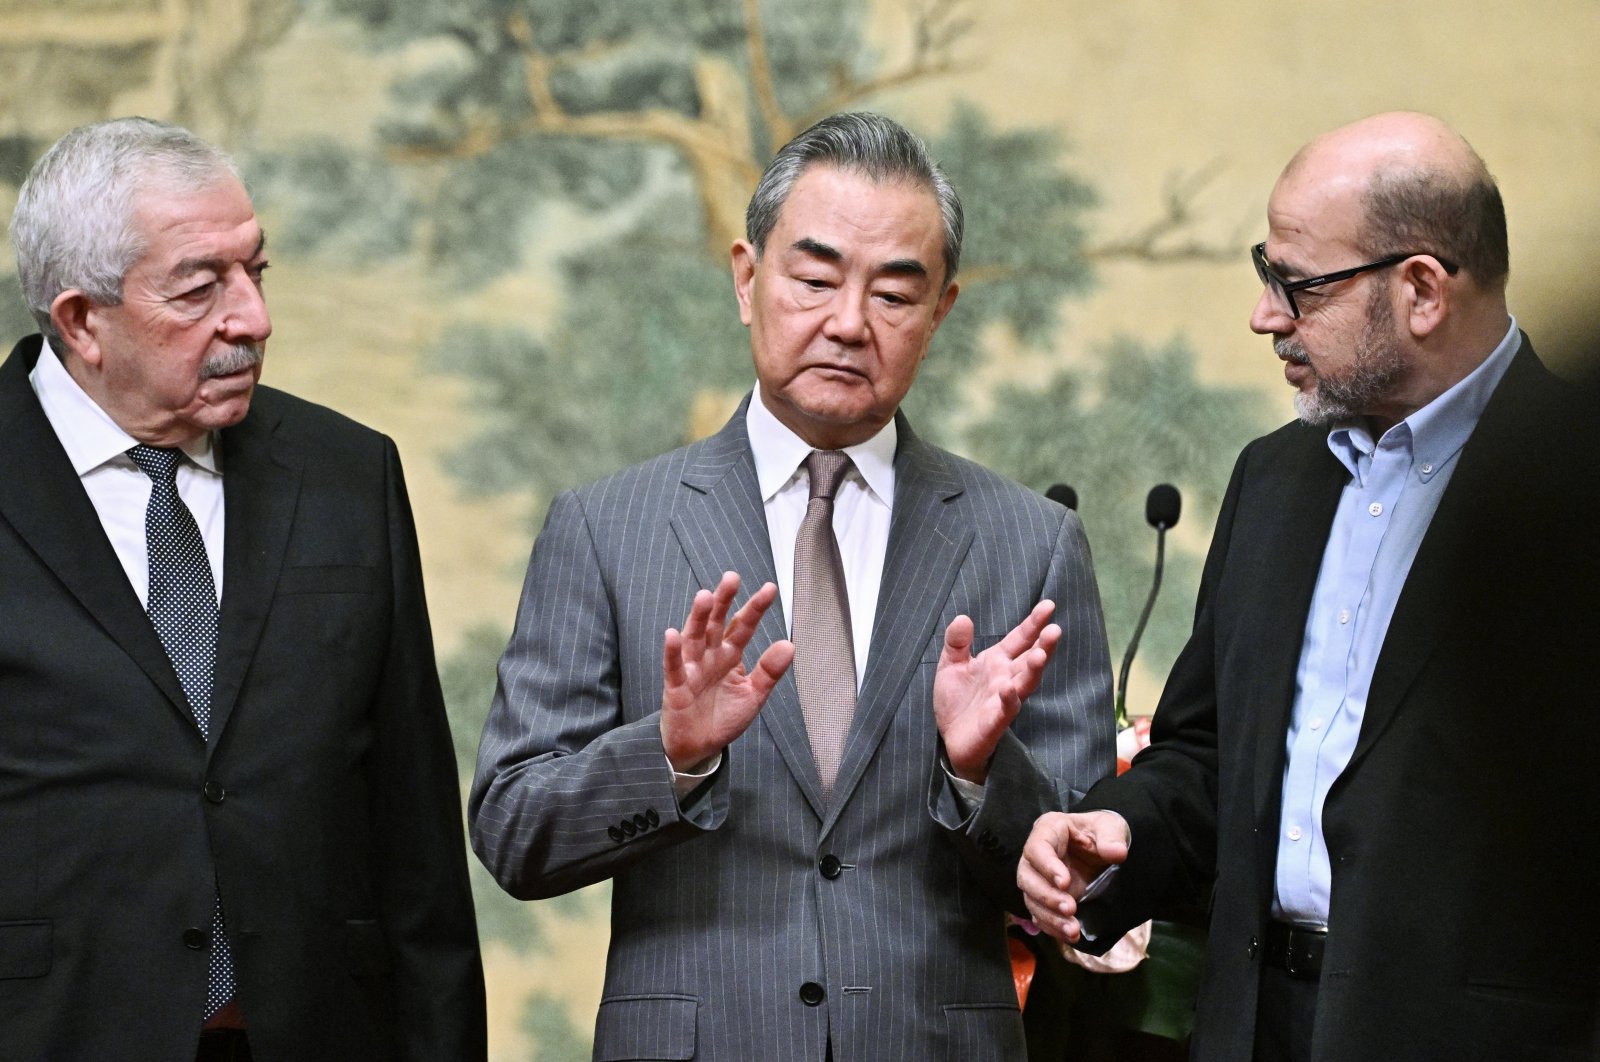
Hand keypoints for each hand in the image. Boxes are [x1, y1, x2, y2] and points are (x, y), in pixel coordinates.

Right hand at [660, 571, 793, 771]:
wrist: (698, 746)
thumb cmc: (723, 717)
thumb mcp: (753, 695)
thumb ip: (769, 671)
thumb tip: (790, 645)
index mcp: (730, 655)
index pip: (744, 626)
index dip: (755, 608)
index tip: (769, 589)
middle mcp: (710, 655)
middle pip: (716, 623)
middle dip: (724, 601)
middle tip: (732, 578)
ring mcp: (692, 668)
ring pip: (694, 637)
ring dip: (698, 617)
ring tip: (705, 597)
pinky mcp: (676, 686)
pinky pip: (674, 666)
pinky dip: (672, 651)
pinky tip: (672, 634)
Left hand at [933, 601, 1060, 782]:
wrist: (951, 738)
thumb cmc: (957, 701)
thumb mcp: (951, 665)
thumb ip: (957, 642)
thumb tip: (962, 618)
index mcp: (998, 661)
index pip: (1020, 639)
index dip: (1034, 623)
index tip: (1049, 605)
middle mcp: (1006, 678)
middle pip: (1030, 659)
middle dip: (1043, 645)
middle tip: (1055, 630)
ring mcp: (1003, 700)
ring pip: (1025, 683)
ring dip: (1033, 670)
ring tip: (1040, 654)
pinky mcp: (995, 721)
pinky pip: (1006, 709)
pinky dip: (1008, 699)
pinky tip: (1008, 688)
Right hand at [1017, 810, 1130, 941]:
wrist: (1102, 850)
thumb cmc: (1102, 832)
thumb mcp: (1111, 826)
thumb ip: (1112, 837)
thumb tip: (1116, 852)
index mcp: (1048, 830)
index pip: (1037, 847)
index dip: (1047, 866)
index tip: (1065, 883)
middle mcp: (1036, 855)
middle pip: (1027, 876)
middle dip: (1046, 896)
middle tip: (1070, 908)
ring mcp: (1038, 878)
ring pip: (1031, 899)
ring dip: (1050, 917)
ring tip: (1072, 930)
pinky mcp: (1044, 898)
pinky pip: (1040, 915)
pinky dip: (1053, 927)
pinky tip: (1070, 936)